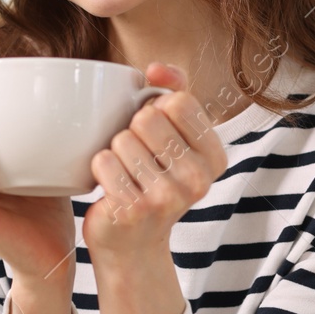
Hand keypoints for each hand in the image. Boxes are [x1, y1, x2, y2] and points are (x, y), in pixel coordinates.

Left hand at [81, 62, 228, 261]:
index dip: (157, 108)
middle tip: (137, 157)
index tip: (156, 133)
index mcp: (215, 157)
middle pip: (148, 117)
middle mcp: (199, 179)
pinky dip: (99, 169)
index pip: (179, 101)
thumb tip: (155, 70)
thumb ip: (174, 90)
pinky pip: (103, 162)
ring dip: (114, 151)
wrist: (133, 244)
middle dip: (132, 129)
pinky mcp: (134, 210)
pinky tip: (111, 186)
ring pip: (122, 139)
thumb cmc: (152, 178)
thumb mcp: (175, 135)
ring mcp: (168, 197)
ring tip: (125, 173)